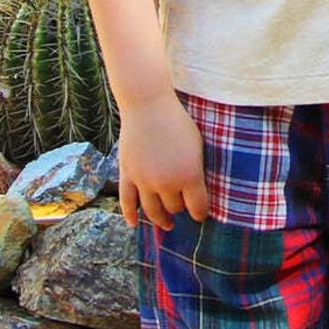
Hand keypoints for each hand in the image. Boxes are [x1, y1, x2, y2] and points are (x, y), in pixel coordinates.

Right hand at [116, 94, 208, 229]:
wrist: (148, 104)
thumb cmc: (178, 122)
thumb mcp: (198, 145)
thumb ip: (198, 170)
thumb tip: (201, 191)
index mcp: (189, 175)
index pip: (197, 208)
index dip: (200, 214)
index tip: (200, 215)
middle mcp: (166, 182)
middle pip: (174, 208)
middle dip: (180, 208)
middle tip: (182, 207)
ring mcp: (144, 180)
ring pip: (152, 210)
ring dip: (160, 219)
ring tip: (167, 223)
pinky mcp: (127, 174)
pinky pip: (126, 202)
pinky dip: (129, 215)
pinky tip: (134, 224)